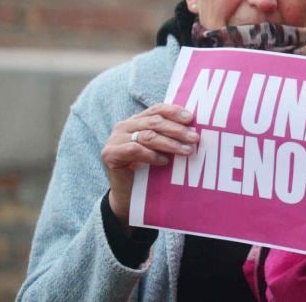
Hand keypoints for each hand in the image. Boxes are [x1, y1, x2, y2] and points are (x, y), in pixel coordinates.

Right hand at [100, 103, 198, 227]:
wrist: (128, 196)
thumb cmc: (148, 170)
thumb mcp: (161, 149)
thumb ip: (169, 136)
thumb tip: (195, 130)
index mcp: (137, 120)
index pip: (157, 110)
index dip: (175, 112)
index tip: (191, 119)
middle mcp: (124, 126)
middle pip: (155, 122)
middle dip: (178, 130)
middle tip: (195, 138)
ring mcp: (115, 139)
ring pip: (147, 136)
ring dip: (170, 144)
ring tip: (187, 151)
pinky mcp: (110, 154)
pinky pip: (134, 150)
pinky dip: (151, 155)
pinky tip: (164, 161)